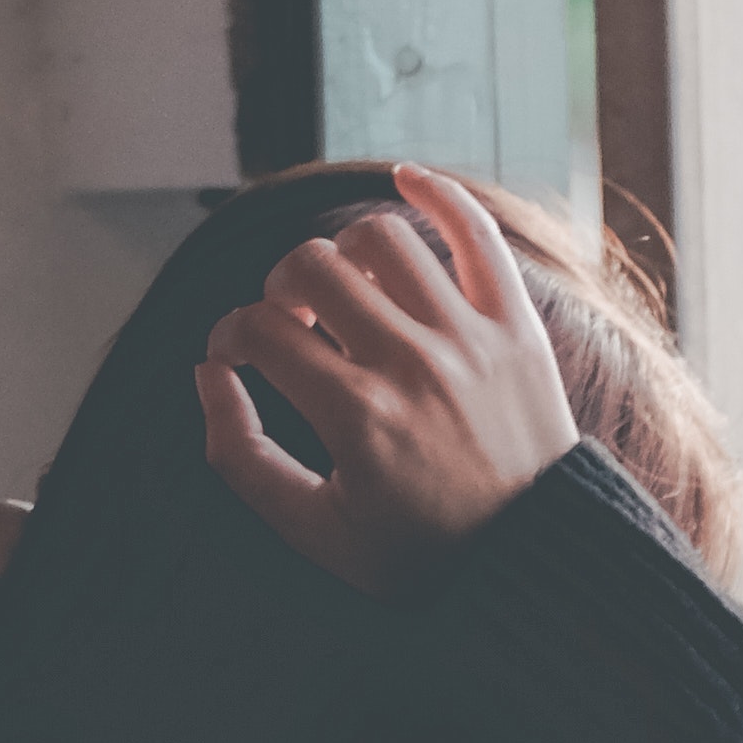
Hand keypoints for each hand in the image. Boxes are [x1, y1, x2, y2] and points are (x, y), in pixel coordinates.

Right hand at [198, 169, 575, 594]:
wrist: (533, 563)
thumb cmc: (419, 554)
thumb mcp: (313, 531)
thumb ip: (241, 456)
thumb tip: (208, 373)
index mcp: (356, 417)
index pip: (260, 331)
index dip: (230, 337)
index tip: (236, 356)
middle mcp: (412, 365)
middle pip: (311, 267)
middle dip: (278, 289)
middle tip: (290, 326)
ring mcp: (469, 337)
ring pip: (380, 237)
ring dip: (341, 254)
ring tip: (343, 293)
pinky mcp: (515, 325)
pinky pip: (476, 231)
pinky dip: (438, 192)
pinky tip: (405, 179)